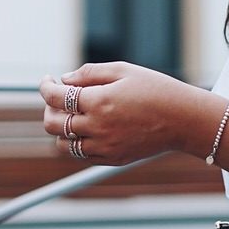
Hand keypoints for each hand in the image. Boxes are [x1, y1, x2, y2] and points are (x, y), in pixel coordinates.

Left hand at [38, 61, 188, 166]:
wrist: (184, 119)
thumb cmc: (155, 89)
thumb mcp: (123, 70)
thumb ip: (89, 73)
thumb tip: (63, 80)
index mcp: (99, 101)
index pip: (55, 97)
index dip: (45, 86)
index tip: (47, 80)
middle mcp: (98, 127)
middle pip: (53, 123)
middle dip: (49, 108)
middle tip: (58, 98)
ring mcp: (104, 147)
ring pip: (62, 144)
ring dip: (60, 129)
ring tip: (71, 115)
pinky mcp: (112, 159)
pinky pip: (81, 155)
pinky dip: (76, 142)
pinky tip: (87, 127)